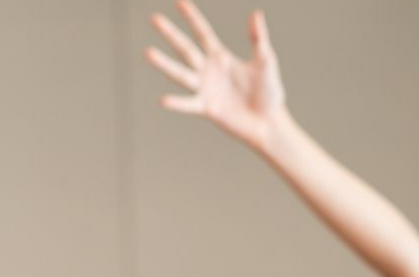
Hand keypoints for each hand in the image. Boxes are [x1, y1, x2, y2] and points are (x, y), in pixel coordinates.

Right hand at [145, 1, 287, 151]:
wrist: (270, 122)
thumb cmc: (269, 92)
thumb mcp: (265, 62)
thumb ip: (259, 39)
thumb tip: (256, 13)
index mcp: (220, 57)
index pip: (203, 32)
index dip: (193, 18)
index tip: (179, 1)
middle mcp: (207, 70)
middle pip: (185, 48)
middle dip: (171, 34)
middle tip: (154, 18)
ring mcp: (205, 88)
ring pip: (181, 74)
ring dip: (165, 64)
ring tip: (148, 52)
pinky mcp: (207, 108)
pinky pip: (189, 104)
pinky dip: (177, 103)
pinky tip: (164, 100)